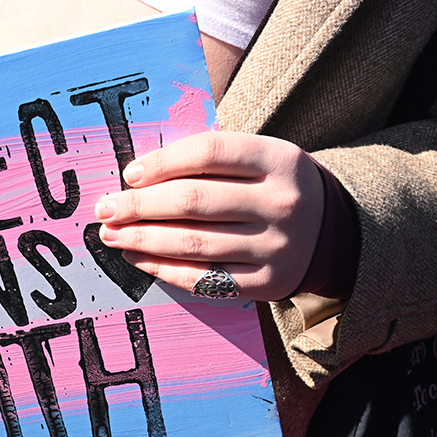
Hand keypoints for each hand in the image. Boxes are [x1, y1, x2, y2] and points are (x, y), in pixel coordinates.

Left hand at [93, 132, 324, 301]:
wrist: (331, 231)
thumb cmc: (272, 186)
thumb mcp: (259, 157)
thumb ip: (209, 159)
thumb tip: (136, 176)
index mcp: (278, 159)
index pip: (207, 153)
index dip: (161, 162)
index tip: (129, 174)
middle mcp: (282, 203)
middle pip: (193, 201)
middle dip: (139, 205)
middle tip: (105, 208)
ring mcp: (276, 247)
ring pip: (193, 243)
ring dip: (142, 239)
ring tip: (111, 234)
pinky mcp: (266, 283)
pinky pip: (203, 277)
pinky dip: (163, 268)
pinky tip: (138, 257)